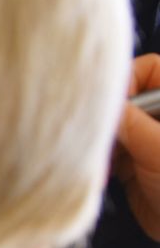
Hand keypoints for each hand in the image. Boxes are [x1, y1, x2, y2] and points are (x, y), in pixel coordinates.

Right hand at [116, 53, 159, 239]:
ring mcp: (148, 141)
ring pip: (112, 128)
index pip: (148, 70)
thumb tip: (98, 102)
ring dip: (101, 145)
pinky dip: (101, 164)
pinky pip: (108, 154)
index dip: (126, 83)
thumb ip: (131, 122)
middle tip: (99, 140)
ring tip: (101, 164)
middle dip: (108, 120)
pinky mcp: (135, 166)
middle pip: (125, 100)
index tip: (109, 108)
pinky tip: (102, 177)